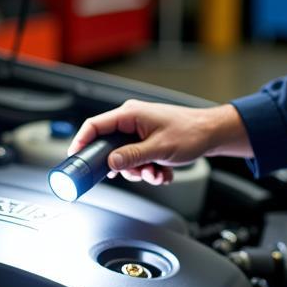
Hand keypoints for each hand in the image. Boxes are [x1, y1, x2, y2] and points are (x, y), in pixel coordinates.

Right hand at [68, 100, 252, 184]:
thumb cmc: (191, 132)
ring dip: (140, 171)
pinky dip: (149, 170)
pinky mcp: (147, 142)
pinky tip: (163, 171)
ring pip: (125, 159)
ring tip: (157, 172)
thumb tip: (110, 163)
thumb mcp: (159, 148)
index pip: (95, 126)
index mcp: (130, 114)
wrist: (212, 133)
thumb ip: (132, 156)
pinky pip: (138, 161)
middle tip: (138, 172)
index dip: (81, 142)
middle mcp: (131, 121)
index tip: (75, 159)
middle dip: (124, 167)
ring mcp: (139, 132)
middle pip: (110, 148)